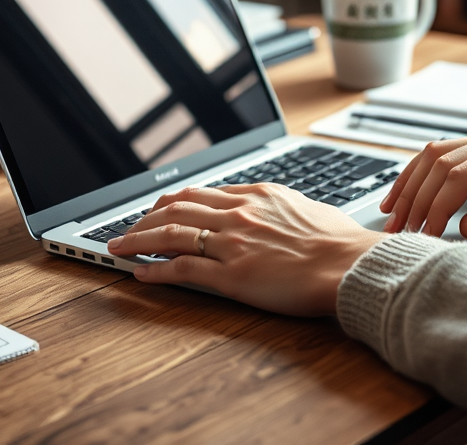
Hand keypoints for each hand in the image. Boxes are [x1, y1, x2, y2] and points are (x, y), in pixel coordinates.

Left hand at [107, 184, 383, 315]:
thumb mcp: (307, 209)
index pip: (200, 193)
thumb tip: (277, 209)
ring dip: (138, 239)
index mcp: (256, 195)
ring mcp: (231, 243)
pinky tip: (139, 271)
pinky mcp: (231, 274)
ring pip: (170, 233)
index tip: (159, 208)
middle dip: (146, 217)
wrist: (349, 265)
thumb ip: (282, 206)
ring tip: (117, 246)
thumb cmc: (339, 243)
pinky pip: (182, 268)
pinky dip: (155, 269)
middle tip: (128, 227)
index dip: (172, 201)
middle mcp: (238, 213)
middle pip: (176, 207)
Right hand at [379, 128, 466, 242]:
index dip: (435, 207)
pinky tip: (405, 194)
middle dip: (414, 198)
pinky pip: (442, 158)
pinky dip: (420, 176)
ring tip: (392, 214)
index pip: (458, 176)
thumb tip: (464, 227)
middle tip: (398, 231)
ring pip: (434, 155)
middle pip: (438, 163)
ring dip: (410, 184)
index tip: (424, 234)